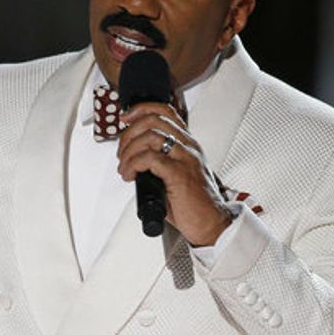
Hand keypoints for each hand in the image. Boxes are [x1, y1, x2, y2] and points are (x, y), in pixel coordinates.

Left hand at [116, 103, 230, 245]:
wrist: (212, 224)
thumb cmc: (193, 203)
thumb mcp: (177, 173)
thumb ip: (160, 160)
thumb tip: (132, 157)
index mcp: (188, 144)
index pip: (166, 111)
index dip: (141, 110)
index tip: (125, 119)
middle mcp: (189, 146)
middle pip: (153, 120)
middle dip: (128, 134)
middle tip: (121, 154)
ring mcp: (186, 159)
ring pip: (150, 136)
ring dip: (128, 151)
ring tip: (125, 168)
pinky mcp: (180, 174)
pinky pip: (149, 159)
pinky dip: (133, 164)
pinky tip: (130, 175)